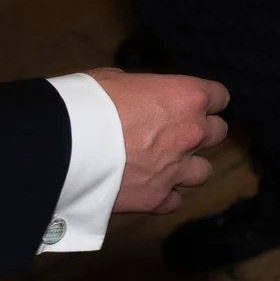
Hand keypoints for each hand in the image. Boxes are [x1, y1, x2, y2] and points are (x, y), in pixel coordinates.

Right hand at [87, 67, 229, 214]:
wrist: (59, 145)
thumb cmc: (85, 103)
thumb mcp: (116, 79)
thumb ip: (142, 91)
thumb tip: (140, 96)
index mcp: (186, 98)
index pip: (220, 97)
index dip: (207, 100)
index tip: (196, 103)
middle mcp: (191, 133)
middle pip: (217, 132)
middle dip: (201, 131)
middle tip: (177, 133)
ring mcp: (176, 168)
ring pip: (203, 171)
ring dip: (188, 166)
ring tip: (165, 164)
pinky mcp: (157, 197)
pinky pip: (175, 200)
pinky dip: (165, 195)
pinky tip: (149, 188)